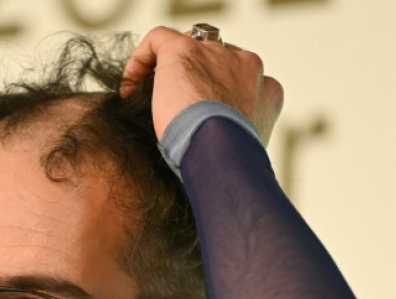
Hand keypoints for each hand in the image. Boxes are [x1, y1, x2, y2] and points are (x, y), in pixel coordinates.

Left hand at [120, 26, 283, 145]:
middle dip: (192, 79)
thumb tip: (204, 145)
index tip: (194, 117)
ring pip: (189, 46)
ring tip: (146, 99)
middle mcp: (247, 64)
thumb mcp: (240, 148)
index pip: (239, 79)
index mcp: (266, 89)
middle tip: (169, 107)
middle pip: (215, 59)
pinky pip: (159, 39)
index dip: (214, 95)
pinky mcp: (185, 50)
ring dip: (167, 71)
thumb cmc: (227, 162)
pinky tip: (129, 87)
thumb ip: (231, 133)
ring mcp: (217, 54)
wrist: (221, 153)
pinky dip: (141, 59)